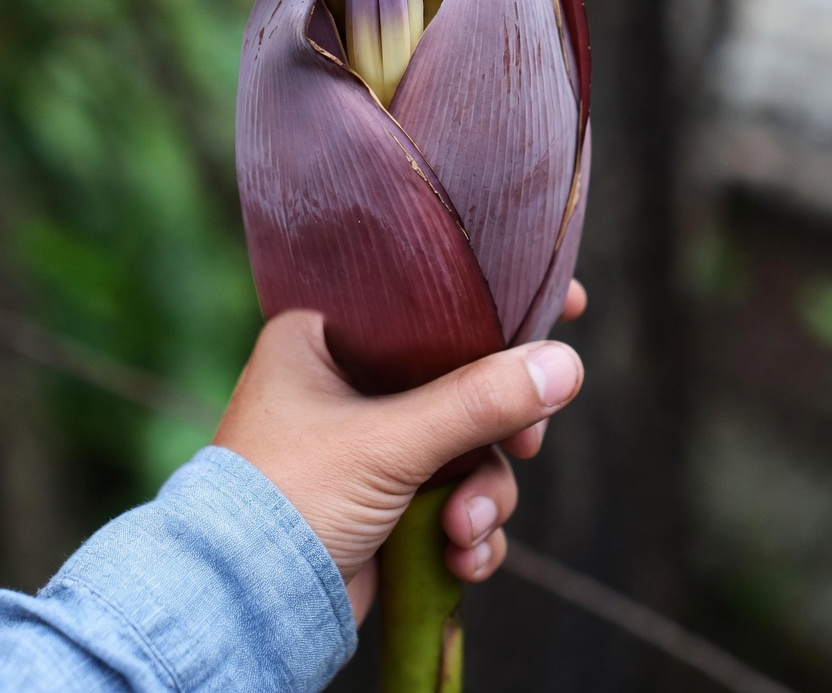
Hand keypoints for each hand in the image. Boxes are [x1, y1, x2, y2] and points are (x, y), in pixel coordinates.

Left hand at [213, 280, 584, 623]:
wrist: (241, 608)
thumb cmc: (291, 498)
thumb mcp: (388, 442)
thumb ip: (477, 401)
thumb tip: (565, 366)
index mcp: (326, 335)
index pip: (429, 301)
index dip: (498, 306)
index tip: (565, 305)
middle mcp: (347, 381)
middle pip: (462, 379)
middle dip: (498, 427)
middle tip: (526, 441)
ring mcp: (367, 443)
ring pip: (467, 447)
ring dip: (482, 493)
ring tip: (462, 529)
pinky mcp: (385, 500)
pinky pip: (453, 497)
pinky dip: (467, 529)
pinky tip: (459, 558)